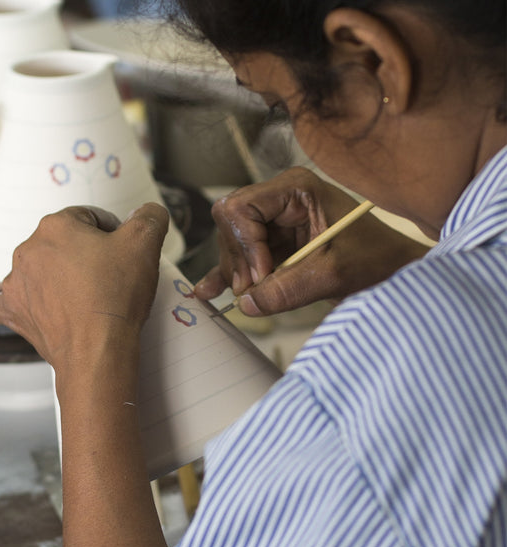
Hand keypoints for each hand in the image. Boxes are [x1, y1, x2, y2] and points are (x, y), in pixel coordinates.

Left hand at [0, 203, 169, 369]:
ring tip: (80, 294)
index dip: (112, 232)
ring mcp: (17, 282)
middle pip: (62, 241)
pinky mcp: (13, 312)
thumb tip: (149, 212)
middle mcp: (29, 249)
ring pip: (34, 267)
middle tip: (109, 276)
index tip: (123, 252)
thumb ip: (149, 219)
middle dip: (85, 253)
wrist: (98, 349)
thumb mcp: (144, 245)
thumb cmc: (115, 297)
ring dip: (53, 274)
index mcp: (57, 226)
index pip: (89, 217)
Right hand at [195, 167, 429, 315]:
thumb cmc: (376, 260)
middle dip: (239, 259)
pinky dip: (227, 274)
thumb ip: (288, 289)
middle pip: (232, 225)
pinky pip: (241, 257)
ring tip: (250, 295)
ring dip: (237, 271)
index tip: (260, 276)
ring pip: (233, 243)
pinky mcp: (273, 244)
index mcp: (296, 190)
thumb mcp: (333, 274)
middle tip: (253, 290)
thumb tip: (246, 303)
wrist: (392, 270)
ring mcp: (275, 221)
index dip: (244, 244)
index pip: (242, 208)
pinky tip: (207, 290)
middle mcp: (280, 200)